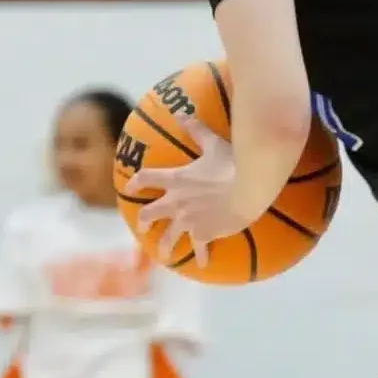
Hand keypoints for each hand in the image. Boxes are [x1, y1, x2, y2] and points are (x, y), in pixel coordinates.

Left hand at [127, 120, 245, 265]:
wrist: (246, 190)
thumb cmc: (232, 165)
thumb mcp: (214, 144)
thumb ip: (197, 131)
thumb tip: (182, 113)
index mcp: (176, 179)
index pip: (147, 178)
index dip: (137, 182)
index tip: (130, 187)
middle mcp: (176, 201)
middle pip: (150, 213)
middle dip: (144, 220)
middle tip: (142, 226)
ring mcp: (188, 220)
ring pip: (168, 237)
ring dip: (163, 247)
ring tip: (162, 256)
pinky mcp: (203, 233)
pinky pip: (199, 248)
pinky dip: (202, 256)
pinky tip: (204, 264)